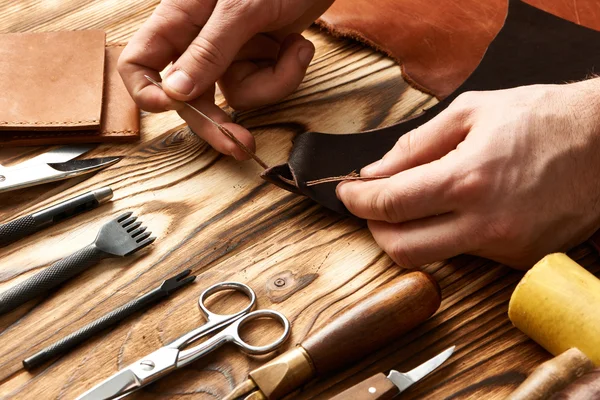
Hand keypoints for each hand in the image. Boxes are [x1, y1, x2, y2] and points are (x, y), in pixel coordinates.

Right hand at [119, 0, 332, 159]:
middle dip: (218, 122)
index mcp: (178, 20)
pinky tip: (297, 46)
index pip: (138, 63)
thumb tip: (176, 93)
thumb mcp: (240, 8)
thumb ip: (209, 50)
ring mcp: (229, 54)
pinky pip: (263, 87)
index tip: (172, 106)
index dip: (147, 92)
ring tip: (294, 49)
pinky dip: (286, 73)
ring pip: (235, 97)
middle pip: (189, 98)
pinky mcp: (257, 60)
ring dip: (272, 82)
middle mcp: (198, 42)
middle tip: (240, 146)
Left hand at [337, 79, 599, 268]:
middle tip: (371, 204)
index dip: (357, 200)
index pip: (389, 204)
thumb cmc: (542, 117)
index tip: (346, 192)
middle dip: (374, 227)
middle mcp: (485, 223)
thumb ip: (414, 145)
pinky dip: (447, 235)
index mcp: (468, 179)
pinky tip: (455, 210)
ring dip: (409, 233)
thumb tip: (374, 172)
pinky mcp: (520, 259)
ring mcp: (505, 247)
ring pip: (432, 256)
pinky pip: (465, 254)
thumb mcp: (471, 111)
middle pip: (401, 249)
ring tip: (413, 202)